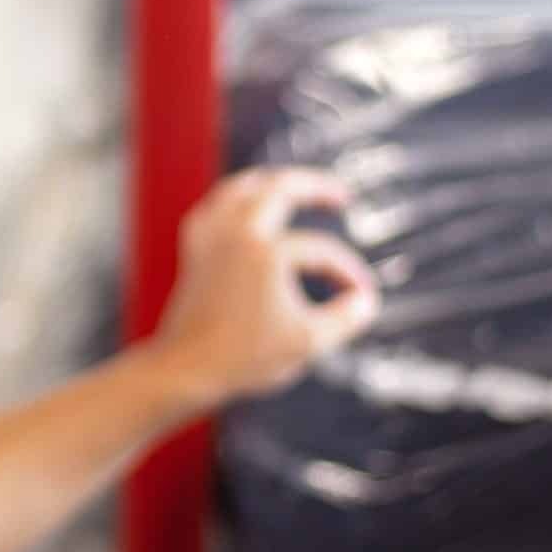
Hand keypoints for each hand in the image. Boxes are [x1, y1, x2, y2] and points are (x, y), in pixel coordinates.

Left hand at [144, 167, 381, 412]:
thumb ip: (345, 319)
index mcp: (267, 252)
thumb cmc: (242, 358)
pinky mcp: (194, 252)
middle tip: (340, 194)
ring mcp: (212, 240)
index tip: (360, 294)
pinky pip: (212, 209)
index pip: (320, 250)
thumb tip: (365, 302)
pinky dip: (230, 201)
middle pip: (280, 188)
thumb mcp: (308, 342)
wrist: (186, 371)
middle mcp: (237, 235)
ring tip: (289, 184)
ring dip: (270, 181)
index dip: (346, 271)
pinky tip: (239, 209)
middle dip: (316, 186)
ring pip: (239, 188)